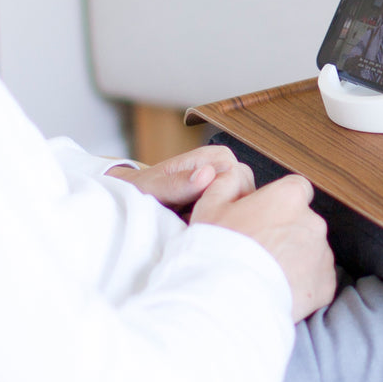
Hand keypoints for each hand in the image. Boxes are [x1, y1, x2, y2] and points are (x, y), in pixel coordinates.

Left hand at [107, 145, 252, 212]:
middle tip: (194, 222)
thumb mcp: (154, 188)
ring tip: (195, 223)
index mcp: (217, 156)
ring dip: (221, 219)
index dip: (220, 203)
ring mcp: (232, 182)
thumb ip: (178, 183)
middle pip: (245, 196)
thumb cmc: (143, 190)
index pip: (238, 182)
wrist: (137, 196)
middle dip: (223, 213)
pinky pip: (236, 214)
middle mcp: (229, 166)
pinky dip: (220, 223)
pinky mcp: (230, 197)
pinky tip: (201, 225)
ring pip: (242, 208)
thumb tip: (206, 175)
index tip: (196, 216)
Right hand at [191, 172, 336, 321]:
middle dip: (285, 234)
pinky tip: (276, 290)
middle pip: (302, 223)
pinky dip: (302, 285)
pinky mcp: (325, 284)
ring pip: (310, 252)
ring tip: (263, 275)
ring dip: (294, 260)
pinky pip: (316, 280)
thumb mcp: (210, 206)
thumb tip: (235, 173)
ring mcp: (322, 254)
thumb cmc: (216, 251)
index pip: (295, 189)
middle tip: (257, 252)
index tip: (263, 219)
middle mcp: (312, 221)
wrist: (226, 300)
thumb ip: (227, 182)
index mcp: (289, 197)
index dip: (279, 204)